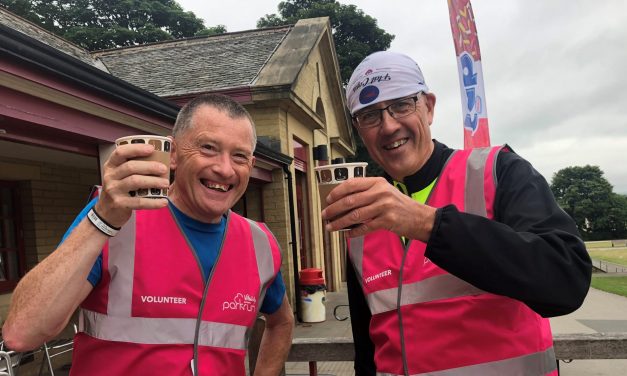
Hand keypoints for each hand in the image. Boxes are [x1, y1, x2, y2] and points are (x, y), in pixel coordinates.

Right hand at [95, 143, 169, 226]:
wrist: (107, 211)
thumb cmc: (120, 188)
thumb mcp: (121, 174)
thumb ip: (135, 165)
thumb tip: (161, 157)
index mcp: (111, 165)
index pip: (121, 152)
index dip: (136, 148)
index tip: (151, 148)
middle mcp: (110, 176)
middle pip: (131, 167)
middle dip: (149, 166)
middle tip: (164, 168)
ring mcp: (113, 190)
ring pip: (135, 181)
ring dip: (153, 181)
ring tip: (166, 183)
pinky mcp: (119, 203)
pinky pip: (139, 202)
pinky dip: (153, 202)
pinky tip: (164, 201)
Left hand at [321, 177, 436, 240]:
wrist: (420, 217)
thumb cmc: (400, 205)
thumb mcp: (385, 191)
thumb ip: (367, 192)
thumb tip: (343, 200)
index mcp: (377, 182)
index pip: (351, 184)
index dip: (337, 192)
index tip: (328, 199)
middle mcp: (380, 192)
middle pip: (350, 200)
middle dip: (333, 209)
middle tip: (324, 215)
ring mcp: (384, 206)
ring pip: (354, 215)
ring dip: (339, 222)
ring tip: (330, 227)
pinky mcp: (387, 220)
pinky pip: (365, 227)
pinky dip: (353, 232)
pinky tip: (346, 234)